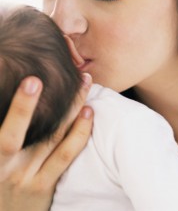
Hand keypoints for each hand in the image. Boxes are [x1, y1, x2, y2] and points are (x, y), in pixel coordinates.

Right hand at [0, 73, 92, 210]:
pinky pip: (66, 156)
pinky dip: (80, 134)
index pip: (9, 133)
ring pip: (58, 138)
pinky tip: (88, 113)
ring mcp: (32, 177)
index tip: (32, 80)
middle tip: (74, 74)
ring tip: (86, 83)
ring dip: (74, 108)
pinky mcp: (46, 185)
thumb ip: (4, 134)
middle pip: (41, 130)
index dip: (21, 107)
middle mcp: (13, 168)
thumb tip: (14, 106)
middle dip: (58, 101)